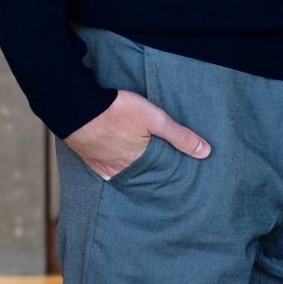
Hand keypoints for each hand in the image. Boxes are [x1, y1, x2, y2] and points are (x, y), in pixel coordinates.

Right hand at [63, 90, 210, 181]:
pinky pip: (109, 169)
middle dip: (154, 173)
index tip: (182, 175)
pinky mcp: (91, 160)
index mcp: (138, 165)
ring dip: (136, 170)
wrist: (77, 107)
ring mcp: (104, 167)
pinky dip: (119, 166)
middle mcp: (120, 171)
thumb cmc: (117, 111)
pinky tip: (123, 161)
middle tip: (166, 170)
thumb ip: (180, 136)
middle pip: (143, 175)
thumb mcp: (155, 119)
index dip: (170, 173)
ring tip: (147, 165)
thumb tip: (205, 152)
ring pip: (126, 173)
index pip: (160, 175)